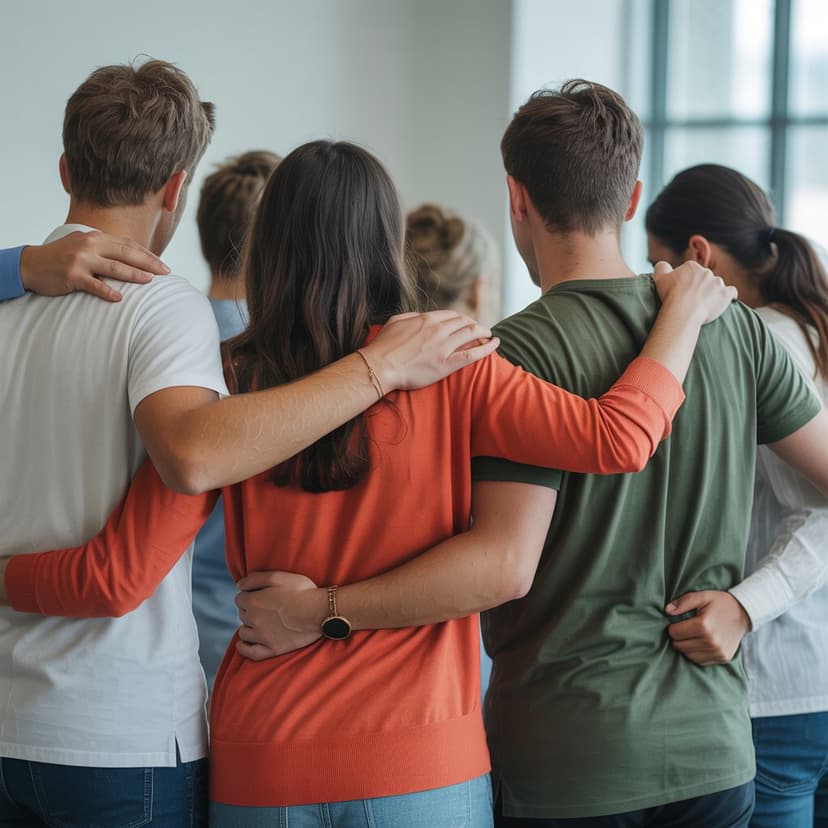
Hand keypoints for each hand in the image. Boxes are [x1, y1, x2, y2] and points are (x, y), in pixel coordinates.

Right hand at [19, 231, 168, 301]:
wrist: (32, 264)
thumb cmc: (63, 257)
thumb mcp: (84, 245)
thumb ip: (106, 249)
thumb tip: (133, 256)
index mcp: (95, 237)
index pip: (128, 244)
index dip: (147, 254)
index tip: (163, 264)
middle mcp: (90, 245)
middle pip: (126, 254)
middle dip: (148, 263)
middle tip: (165, 273)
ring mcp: (81, 260)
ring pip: (114, 268)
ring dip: (133, 274)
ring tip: (150, 281)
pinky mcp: (72, 276)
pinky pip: (94, 285)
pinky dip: (107, 291)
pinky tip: (119, 298)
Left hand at [234, 570, 325, 659]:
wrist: (319, 611)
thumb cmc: (301, 591)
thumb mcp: (277, 576)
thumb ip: (254, 578)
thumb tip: (239, 585)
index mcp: (253, 601)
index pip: (239, 598)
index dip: (249, 595)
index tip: (259, 594)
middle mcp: (254, 620)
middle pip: (242, 614)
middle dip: (250, 609)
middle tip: (265, 606)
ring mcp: (262, 637)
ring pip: (244, 632)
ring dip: (248, 626)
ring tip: (259, 622)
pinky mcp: (272, 649)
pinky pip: (250, 653)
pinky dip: (244, 648)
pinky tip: (243, 644)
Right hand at [362, 310, 498, 390]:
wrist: (380, 366)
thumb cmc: (384, 346)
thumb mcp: (396, 322)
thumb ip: (412, 317)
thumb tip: (421, 316)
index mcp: (426, 319)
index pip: (451, 315)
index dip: (461, 319)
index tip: (464, 323)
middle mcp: (438, 330)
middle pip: (464, 322)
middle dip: (474, 324)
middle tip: (479, 329)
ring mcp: (443, 346)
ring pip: (471, 334)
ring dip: (483, 332)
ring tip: (489, 334)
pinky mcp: (446, 364)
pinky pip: (473, 354)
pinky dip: (487, 348)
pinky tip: (496, 344)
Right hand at [653, 261, 736, 325]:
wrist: (683, 311)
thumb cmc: (670, 295)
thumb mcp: (659, 277)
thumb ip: (661, 267)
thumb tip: (663, 265)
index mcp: (692, 266)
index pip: (690, 271)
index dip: (685, 281)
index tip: (681, 291)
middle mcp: (707, 272)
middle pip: (703, 277)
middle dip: (699, 286)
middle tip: (690, 299)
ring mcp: (718, 283)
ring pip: (716, 285)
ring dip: (712, 291)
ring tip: (703, 303)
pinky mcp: (725, 294)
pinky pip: (731, 292)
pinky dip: (728, 295)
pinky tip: (724, 300)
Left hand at [665, 590, 751, 664]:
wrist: (743, 613)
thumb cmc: (720, 603)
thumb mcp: (702, 596)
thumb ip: (683, 602)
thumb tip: (667, 611)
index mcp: (704, 625)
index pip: (675, 633)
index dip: (673, 627)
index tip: (678, 622)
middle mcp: (711, 641)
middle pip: (680, 645)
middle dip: (678, 637)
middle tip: (684, 629)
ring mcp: (718, 651)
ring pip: (688, 655)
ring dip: (686, 646)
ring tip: (691, 636)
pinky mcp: (723, 658)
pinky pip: (700, 661)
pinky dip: (695, 653)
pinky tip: (699, 643)